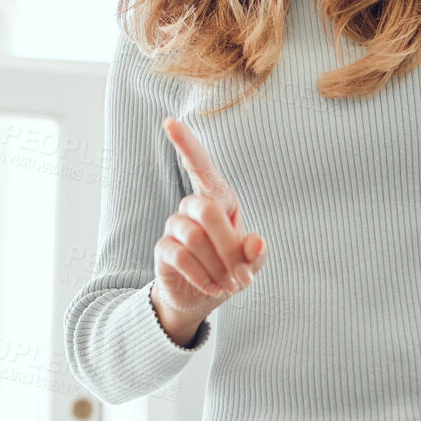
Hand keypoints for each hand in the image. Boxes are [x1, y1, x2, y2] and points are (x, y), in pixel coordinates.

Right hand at [151, 117, 267, 320]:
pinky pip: (181, 255)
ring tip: (228, 285)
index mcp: (218, 199)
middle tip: (242, 277)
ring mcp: (175, 226)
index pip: (200, 166)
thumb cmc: (229, 269)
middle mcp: (193, 206)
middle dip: (228, 246)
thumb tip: (256, 241)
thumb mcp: (251, 263)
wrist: (202, 298)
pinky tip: (212, 288)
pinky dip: (201, 275)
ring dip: (216, 265)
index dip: (187, 144)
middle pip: (207, 209)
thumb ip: (257, 252)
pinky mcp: (163, 249)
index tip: (170, 122)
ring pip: (194, 235)